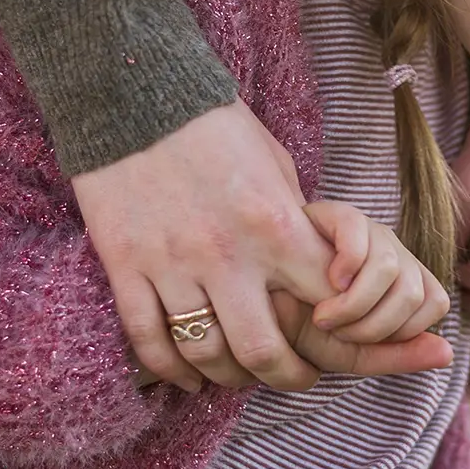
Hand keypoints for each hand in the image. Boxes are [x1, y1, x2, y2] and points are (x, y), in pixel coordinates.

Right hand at [72, 100, 443, 392]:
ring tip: (239, 375)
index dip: (344, 335)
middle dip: (286, 377)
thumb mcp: (276, 166)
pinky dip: (172, 370)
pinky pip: (150, 339)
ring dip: (228, 377)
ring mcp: (172, 264)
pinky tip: (188, 376)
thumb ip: (296, 223)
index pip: (328, 305)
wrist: (133, 92)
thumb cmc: (215, 124)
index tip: (340, 340)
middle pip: (264, 352)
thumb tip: (321, 269)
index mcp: (276, 225)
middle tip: (292, 377)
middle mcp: (227, 254)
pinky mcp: (125, 265)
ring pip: (206, 354)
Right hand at [306, 201, 451, 343]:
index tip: (363, 341)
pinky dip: (345, 266)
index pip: (435, 302)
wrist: (259, 303)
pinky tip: (324, 281)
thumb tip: (448, 352)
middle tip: (337, 331)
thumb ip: (397, 355)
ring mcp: (367, 231)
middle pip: (416, 291)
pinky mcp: (336, 214)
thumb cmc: (302, 326)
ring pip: (390, 268)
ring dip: (353, 305)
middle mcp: (393, 253)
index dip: (402, 332)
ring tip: (322, 314)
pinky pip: (360, 235)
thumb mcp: (349, 352)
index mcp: (404, 282)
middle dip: (373, 327)